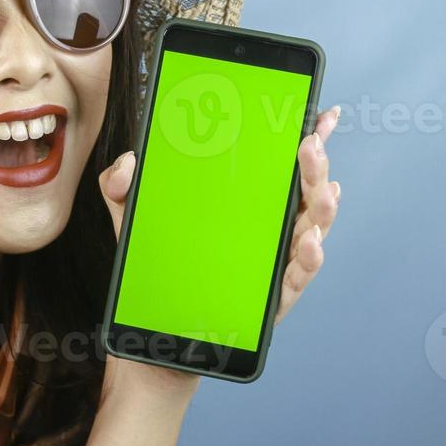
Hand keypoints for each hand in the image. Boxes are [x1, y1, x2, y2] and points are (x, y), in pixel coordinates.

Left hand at [95, 105, 342, 400]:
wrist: (155, 334)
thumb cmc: (158, 268)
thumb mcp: (132, 220)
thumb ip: (122, 186)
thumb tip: (128, 164)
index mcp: (249, 204)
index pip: (284, 165)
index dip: (309, 137)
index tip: (321, 112)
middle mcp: (270, 230)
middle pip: (305, 192)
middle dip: (315, 165)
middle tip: (309, 143)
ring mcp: (274, 264)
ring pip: (311, 232)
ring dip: (322, 208)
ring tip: (323, 188)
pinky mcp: (271, 299)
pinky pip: (296, 278)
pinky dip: (308, 259)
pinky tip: (309, 244)